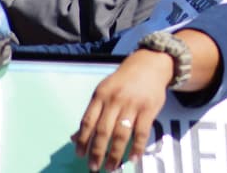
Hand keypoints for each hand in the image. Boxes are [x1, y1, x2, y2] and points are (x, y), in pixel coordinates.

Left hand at [73, 49, 172, 171]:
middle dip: (97, 152)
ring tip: (111, 167)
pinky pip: (142, 132)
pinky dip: (137, 147)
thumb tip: (75, 138)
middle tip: (94, 167)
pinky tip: (133, 157)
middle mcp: (115, 100)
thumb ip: (92, 114)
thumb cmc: (124, 81)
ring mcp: (133, 104)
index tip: (80, 156)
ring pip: (121, 134)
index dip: (83, 140)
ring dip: (116, 154)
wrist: (150, 63)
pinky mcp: (149, 108)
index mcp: (101, 95)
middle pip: (103, 131)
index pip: (88, 121)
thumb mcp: (103, 92)